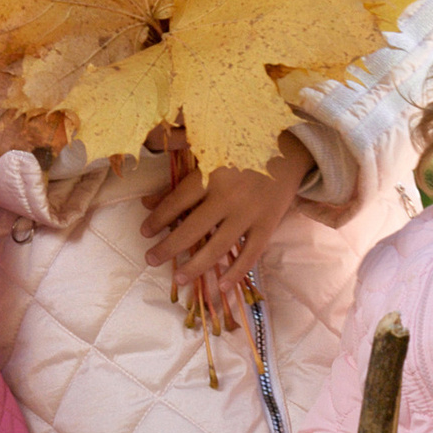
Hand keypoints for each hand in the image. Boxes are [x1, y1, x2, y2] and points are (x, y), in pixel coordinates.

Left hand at [142, 131, 310, 306]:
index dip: (158, 220)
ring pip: (218, 247)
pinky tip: (221, 286)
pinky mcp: (269, 223)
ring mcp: (250, 213)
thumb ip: (177, 177)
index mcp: (211, 173)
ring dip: (196, 266)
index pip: (177, 203)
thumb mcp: (207, 152)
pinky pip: (251, 253)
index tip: (144, 233)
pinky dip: (237, 272)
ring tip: (179, 278)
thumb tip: (147, 202)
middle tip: (151, 259)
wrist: (288, 146)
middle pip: (192, 230)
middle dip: (168, 248)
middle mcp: (229, 196)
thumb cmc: (242, 146)